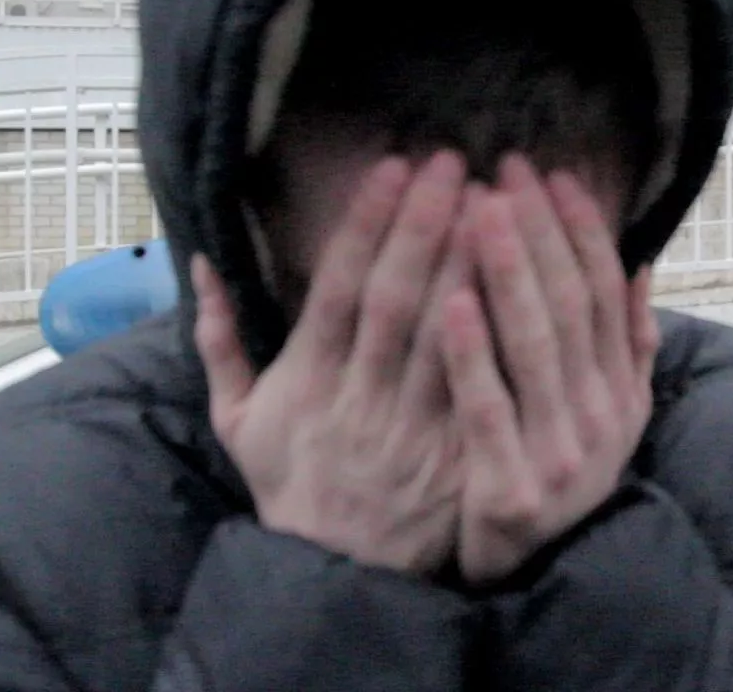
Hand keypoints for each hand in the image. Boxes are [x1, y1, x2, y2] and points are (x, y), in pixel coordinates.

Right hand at [193, 152, 469, 574]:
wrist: (339, 571)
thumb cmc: (289, 484)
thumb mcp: (237, 421)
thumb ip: (220, 341)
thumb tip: (199, 262)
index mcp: (309, 382)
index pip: (341, 288)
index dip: (369, 224)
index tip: (394, 166)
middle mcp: (363, 398)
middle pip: (399, 300)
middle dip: (427, 225)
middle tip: (457, 162)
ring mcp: (416, 428)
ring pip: (450, 337)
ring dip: (474, 266)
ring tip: (500, 202)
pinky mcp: (460, 454)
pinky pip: (488, 387)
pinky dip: (507, 335)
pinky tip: (532, 284)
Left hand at [440, 157, 659, 584]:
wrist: (536, 570)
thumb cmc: (561, 470)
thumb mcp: (614, 414)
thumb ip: (630, 344)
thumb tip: (641, 263)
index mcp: (622, 390)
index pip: (605, 293)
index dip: (582, 231)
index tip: (553, 175)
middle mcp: (601, 416)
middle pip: (569, 306)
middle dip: (539, 232)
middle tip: (506, 170)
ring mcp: (560, 453)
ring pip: (534, 345)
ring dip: (508, 271)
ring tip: (480, 208)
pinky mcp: (511, 486)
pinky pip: (489, 408)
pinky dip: (473, 353)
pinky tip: (451, 299)